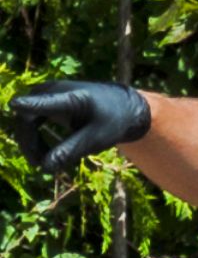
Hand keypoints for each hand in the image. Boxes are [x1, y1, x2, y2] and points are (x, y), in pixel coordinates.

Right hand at [7, 80, 151, 173]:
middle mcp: (55, 90)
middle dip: (29, 142)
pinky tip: (43, 152)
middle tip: (38, 164)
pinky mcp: (45, 98)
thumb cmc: (112, 122)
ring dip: (30, 141)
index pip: (47, 102)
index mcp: (73, 99)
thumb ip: (71, 151)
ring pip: (25, 118)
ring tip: (41, 161)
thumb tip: (45, 167)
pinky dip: (34, 136)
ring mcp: (47, 93)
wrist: (122, 106)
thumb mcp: (96, 139)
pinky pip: (29, 118)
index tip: (15, 105)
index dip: (30, 105)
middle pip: (27, 116)